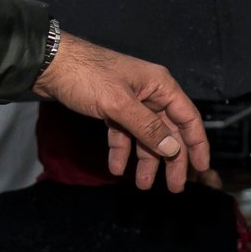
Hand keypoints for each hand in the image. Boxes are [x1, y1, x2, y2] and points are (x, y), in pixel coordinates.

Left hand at [34, 31, 208, 191]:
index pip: (187, 117)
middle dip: (171, 159)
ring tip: (144, 185)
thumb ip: (147, 128)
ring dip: (146, 160)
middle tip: (175, 187)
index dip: (197, 143)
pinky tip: (117, 168)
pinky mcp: (111, 109)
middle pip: (168, 131)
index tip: (202, 168)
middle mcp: (150, 94)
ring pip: (145, 136)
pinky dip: (121, 151)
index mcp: (160, 86)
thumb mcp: (118, 104)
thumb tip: (173, 149)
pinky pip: (123, 134)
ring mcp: (130, 102)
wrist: (48, 64)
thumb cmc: (87, 77)